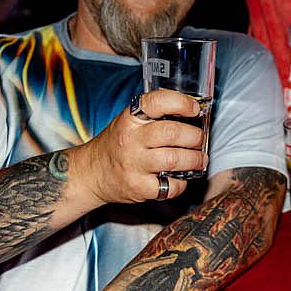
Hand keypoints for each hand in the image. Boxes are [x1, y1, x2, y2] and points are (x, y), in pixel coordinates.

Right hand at [72, 89, 205, 204]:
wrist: (91, 173)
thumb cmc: (117, 144)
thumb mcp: (129, 121)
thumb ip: (155, 115)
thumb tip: (193, 111)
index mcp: (130, 119)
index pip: (156, 102)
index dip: (181, 103)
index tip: (195, 109)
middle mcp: (131, 140)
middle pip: (172, 133)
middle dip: (195, 136)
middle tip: (199, 140)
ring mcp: (134, 165)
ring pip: (174, 159)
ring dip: (195, 159)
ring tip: (199, 159)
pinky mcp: (138, 188)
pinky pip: (170, 186)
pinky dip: (182, 183)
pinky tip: (180, 178)